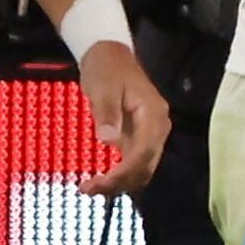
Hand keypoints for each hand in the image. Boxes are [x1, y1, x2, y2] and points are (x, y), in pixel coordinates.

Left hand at [73, 33, 172, 198]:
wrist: (108, 54)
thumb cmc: (106, 69)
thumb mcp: (103, 87)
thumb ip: (107, 113)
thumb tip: (108, 141)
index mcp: (153, 114)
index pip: (145, 152)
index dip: (124, 172)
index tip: (101, 183)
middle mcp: (157, 128)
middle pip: (146, 166)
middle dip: (119, 183)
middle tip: (87, 190)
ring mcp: (149, 134)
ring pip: (141, 169)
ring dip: (119, 183)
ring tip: (89, 189)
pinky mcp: (138, 138)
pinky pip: (134, 163)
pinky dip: (119, 175)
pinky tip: (100, 181)